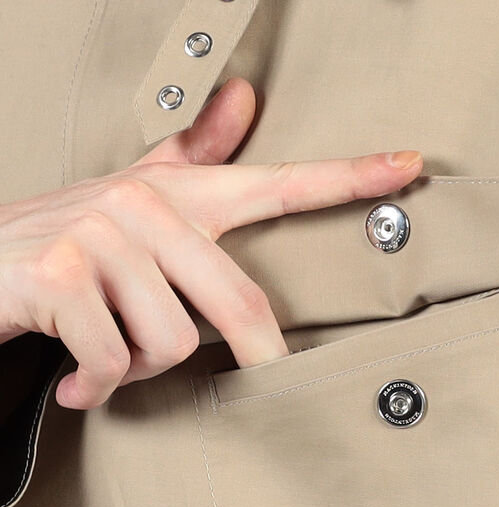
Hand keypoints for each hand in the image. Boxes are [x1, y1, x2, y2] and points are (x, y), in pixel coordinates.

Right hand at [0, 77, 422, 408]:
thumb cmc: (62, 247)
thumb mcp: (130, 202)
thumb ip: (188, 158)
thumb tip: (241, 100)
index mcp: (174, 192)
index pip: (275, 181)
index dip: (347, 176)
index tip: (407, 167)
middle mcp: (144, 205)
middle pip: (238, 302)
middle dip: (247, 359)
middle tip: (250, 382)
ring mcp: (102, 237)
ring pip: (173, 344)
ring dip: (140, 369)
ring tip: (110, 355)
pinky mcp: (63, 277)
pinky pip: (116, 362)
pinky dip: (96, 385)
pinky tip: (77, 380)